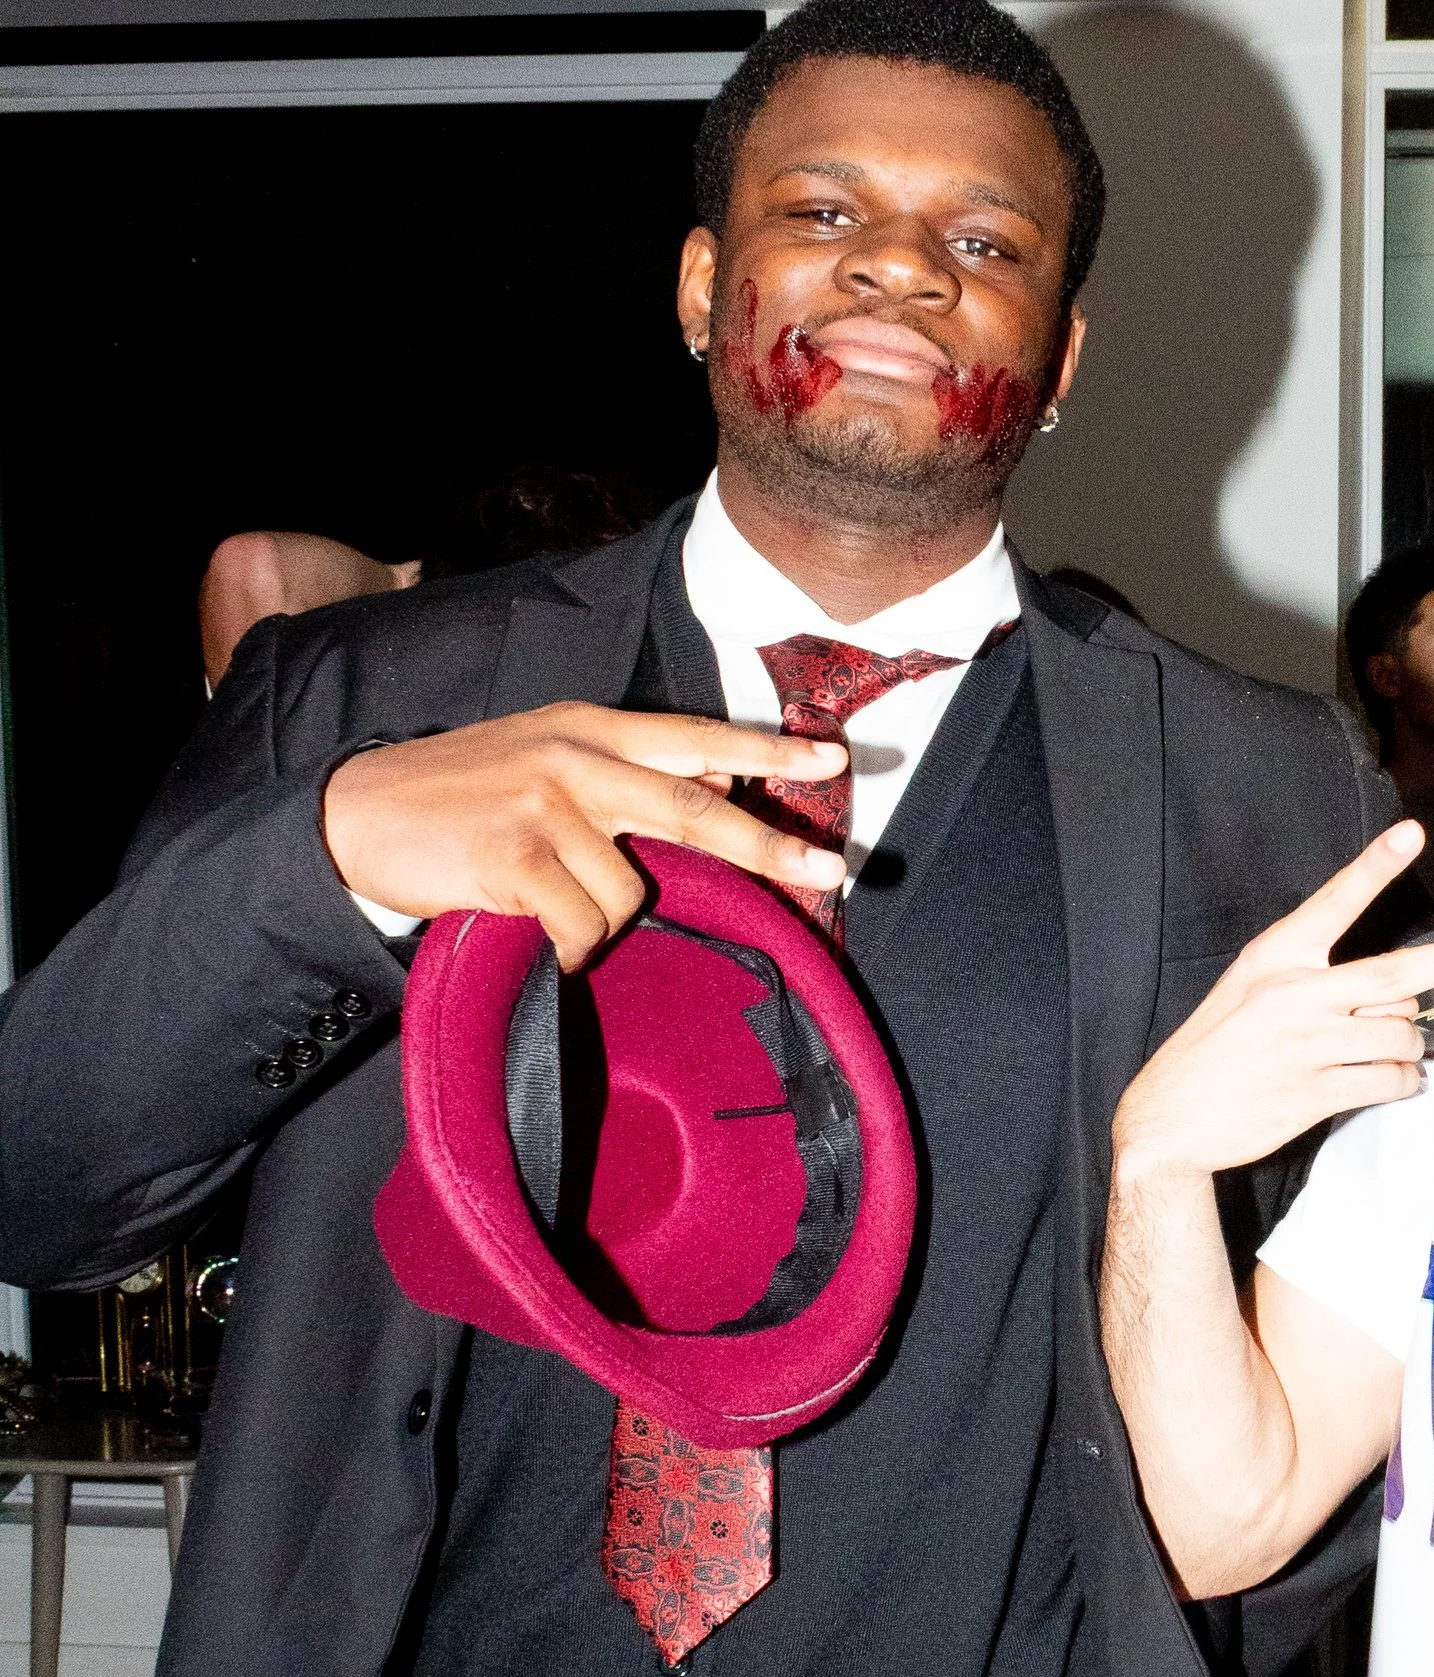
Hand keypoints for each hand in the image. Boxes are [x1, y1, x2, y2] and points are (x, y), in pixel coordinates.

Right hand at [321, 703, 849, 971]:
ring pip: (631, 891)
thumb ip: (630, 768)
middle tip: (830, 870)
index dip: (765, 749)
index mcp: (589, 727)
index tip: (834, 757)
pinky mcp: (515, 856)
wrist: (356, 815)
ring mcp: (545, 804)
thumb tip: (722, 773)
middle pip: (694, 807)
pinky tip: (536, 938)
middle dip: (768, 844)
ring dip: (602, 923)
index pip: (694, 736)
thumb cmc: (461, 796)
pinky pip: (582, 927)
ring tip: (552, 912)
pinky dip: (570, 949)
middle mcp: (575, 756)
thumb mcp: (548, 759)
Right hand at [1110, 819, 1433, 1183]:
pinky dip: (1401, 1082)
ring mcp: (1308, 1046)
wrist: (1170, 1120)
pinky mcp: (1317, 1093)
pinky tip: (1389, 1080)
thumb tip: (1396, 991)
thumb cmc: (1215, 1050)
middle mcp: (1296, 994)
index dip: (1375, 866)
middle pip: (1398, 972)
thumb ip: (1313, 980)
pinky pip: (1389, 1079)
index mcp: (1276, 958)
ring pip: (1401, 1033)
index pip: (1334, 902)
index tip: (1412, 833)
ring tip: (1389, 1052)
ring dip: (1410, 1045)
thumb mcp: (1248, 991)